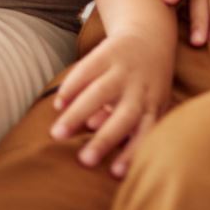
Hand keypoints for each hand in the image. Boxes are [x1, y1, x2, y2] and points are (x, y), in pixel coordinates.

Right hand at [51, 29, 174, 177]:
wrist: (149, 35)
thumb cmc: (145, 84)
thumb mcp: (147, 103)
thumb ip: (128, 125)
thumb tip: (96, 132)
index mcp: (154, 105)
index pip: (147, 132)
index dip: (132, 152)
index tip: (115, 173)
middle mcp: (141, 88)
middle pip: (125, 116)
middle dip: (105, 139)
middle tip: (84, 161)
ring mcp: (124, 69)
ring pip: (100, 93)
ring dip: (78, 114)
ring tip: (56, 135)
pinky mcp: (108, 51)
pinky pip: (87, 70)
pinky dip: (72, 87)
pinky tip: (58, 105)